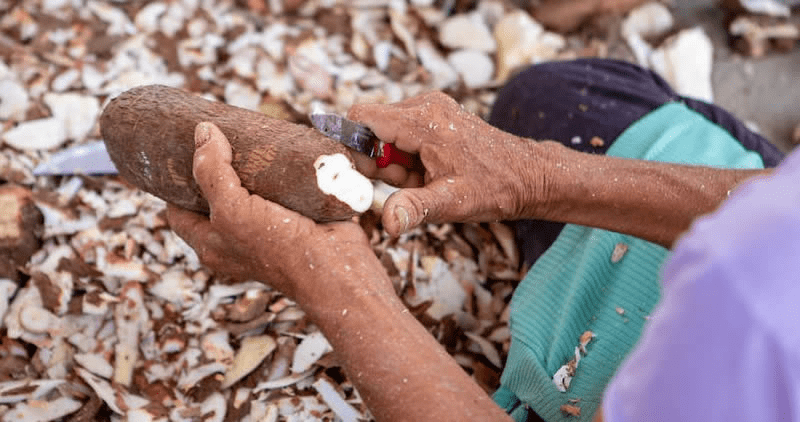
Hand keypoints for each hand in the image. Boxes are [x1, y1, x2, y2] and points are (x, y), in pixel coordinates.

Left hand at [167, 122, 391, 306]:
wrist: (336, 267)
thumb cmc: (278, 248)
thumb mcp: (231, 210)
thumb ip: (212, 172)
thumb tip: (203, 132)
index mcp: (211, 243)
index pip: (178, 210)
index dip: (173, 184)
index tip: (177, 153)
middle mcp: (236, 238)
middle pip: (214, 196)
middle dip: (214, 168)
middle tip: (215, 136)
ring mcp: (267, 228)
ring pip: (250, 190)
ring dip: (251, 166)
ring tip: (247, 134)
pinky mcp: (296, 217)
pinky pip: (281, 189)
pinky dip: (280, 170)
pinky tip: (279, 148)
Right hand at [348, 91, 544, 236]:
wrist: (529, 176)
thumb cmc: (495, 187)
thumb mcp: (452, 203)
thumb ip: (415, 208)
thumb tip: (388, 223)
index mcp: (423, 119)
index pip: (361, 118)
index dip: (353, 148)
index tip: (364, 176)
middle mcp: (424, 105)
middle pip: (372, 127)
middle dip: (378, 161)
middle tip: (408, 184)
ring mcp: (431, 108)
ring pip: (386, 133)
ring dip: (394, 162)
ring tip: (423, 180)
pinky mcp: (435, 117)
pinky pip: (403, 135)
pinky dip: (407, 158)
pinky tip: (429, 174)